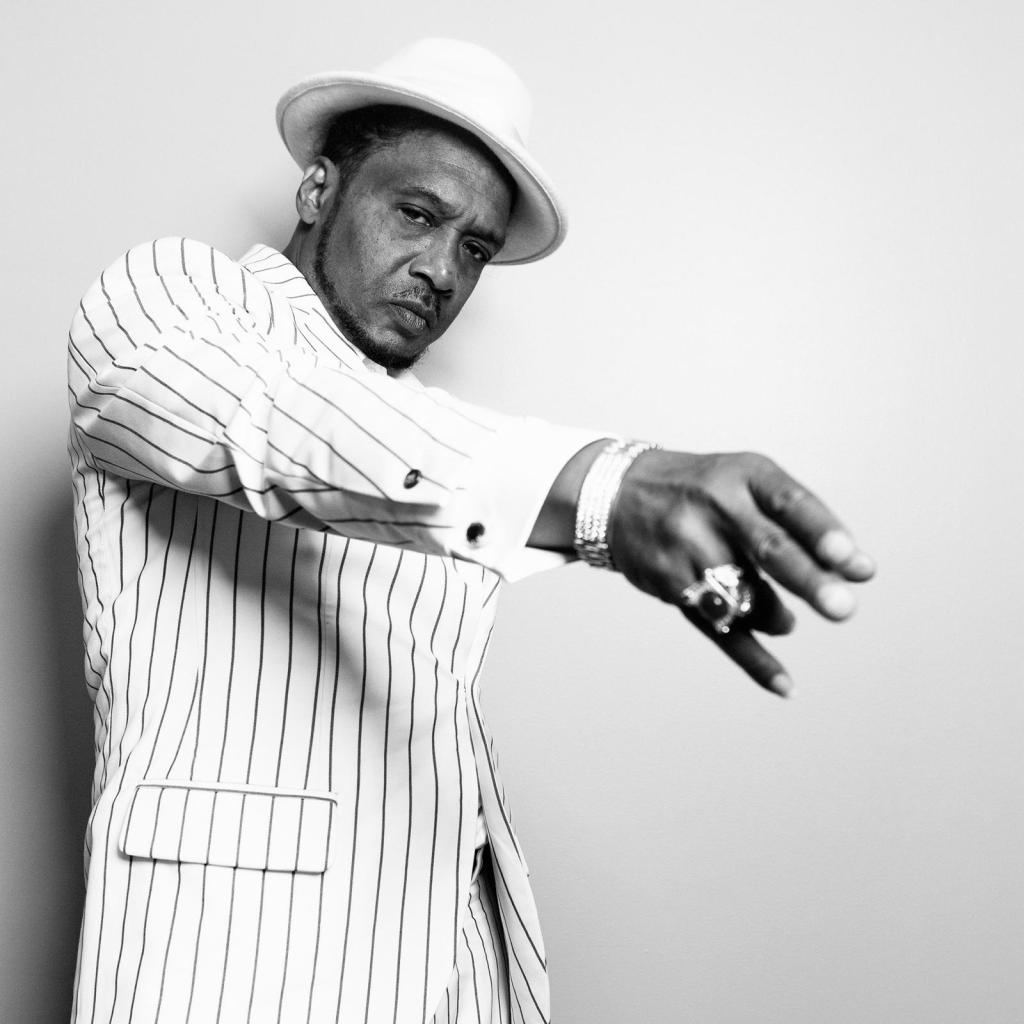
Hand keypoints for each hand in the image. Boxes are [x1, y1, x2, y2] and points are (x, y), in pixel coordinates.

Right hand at [608, 450, 874, 696]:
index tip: (855, 565)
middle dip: (808, 580)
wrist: (616, 494)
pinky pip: (718, 627)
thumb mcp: (746, 485)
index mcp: (743, 476)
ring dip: (776, 617)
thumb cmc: (703, 492)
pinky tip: (784, 684)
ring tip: (784, 619)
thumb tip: (860, 573)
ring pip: (746, 596)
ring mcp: (687, 546)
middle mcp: (714, 507)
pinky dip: (753, 659)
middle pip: (768, 549)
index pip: (791, 504)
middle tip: (843, 609)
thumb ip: (801, 524)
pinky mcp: (671, 584)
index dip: (824, 534)